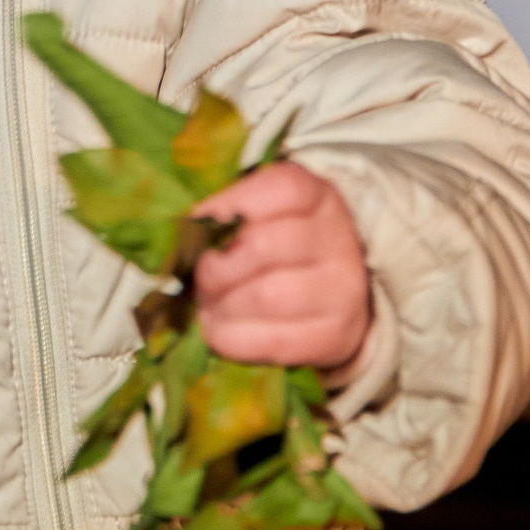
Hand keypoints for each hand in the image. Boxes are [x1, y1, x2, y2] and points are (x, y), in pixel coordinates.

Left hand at [189, 162, 370, 370]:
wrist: (330, 301)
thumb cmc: (278, 250)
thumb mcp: (261, 216)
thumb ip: (227, 216)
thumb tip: (185, 232)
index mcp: (320, 197)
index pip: (283, 188)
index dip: (230, 204)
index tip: (198, 226)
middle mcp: (339, 239)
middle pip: (264, 246)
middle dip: (215, 266)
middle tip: (198, 278)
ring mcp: (344, 289)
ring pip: (269, 296)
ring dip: (222, 305)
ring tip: (207, 306)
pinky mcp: (337, 336)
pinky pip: (276, 342)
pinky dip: (234, 339)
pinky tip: (218, 331)